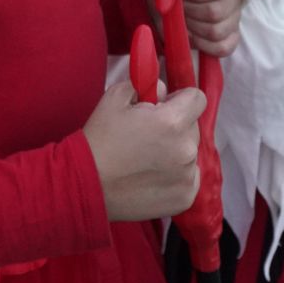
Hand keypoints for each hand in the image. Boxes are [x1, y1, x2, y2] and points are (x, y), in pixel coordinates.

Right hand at [82, 78, 203, 220]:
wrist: (86, 184)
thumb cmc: (100, 139)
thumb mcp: (116, 97)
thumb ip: (146, 84)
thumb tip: (163, 91)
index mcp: (172, 121)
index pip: (197, 98)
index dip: (180, 99)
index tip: (164, 106)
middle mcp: (186, 149)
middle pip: (193, 126)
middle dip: (176, 125)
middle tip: (148, 135)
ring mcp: (187, 176)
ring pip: (190, 152)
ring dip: (175, 150)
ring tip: (145, 158)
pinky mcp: (185, 198)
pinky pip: (190, 176)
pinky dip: (176, 174)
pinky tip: (152, 176)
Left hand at [180, 0, 242, 56]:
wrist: (165, 3)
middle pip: (216, 12)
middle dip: (190, 13)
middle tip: (177, 8)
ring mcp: (235, 17)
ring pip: (217, 31)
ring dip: (192, 29)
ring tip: (182, 21)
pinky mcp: (231, 37)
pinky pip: (222, 48)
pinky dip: (202, 45)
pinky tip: (191, 35)